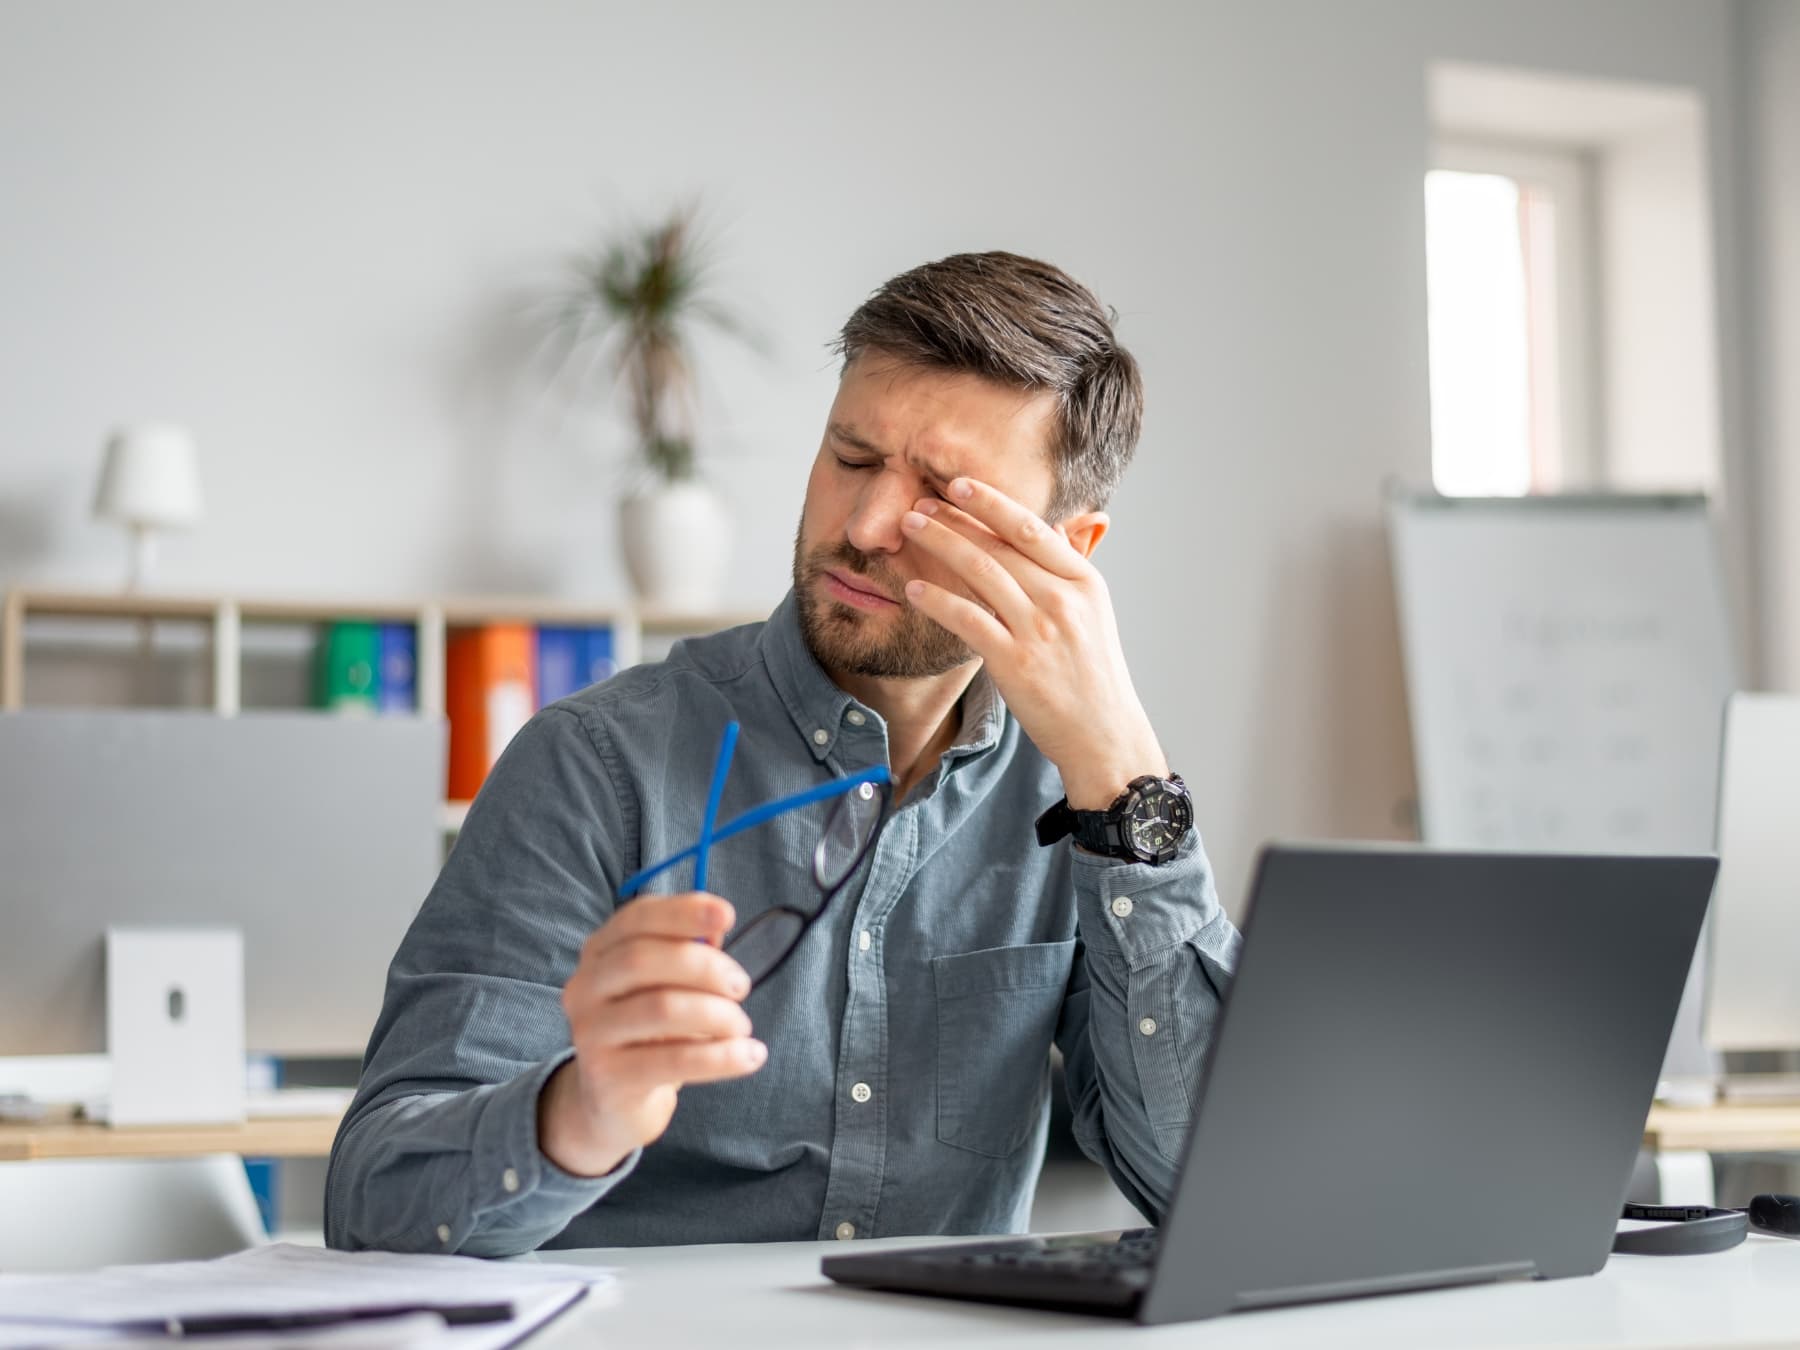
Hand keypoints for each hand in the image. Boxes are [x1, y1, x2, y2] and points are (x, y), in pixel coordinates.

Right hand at [539, 893, 764, 1176]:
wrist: (614, 1100)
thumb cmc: (651, 1030)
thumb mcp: (667, 985)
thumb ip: (690, 951)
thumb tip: (717, 925)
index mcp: (599, 952)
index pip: (636, 918)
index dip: (682, 912)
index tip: (727, 915)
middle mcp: (585, 988)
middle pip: (642, 959)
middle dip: (705, 966)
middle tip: (741, 986)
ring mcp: (590, 1034)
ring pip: (661, 1008)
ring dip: (717, 1014)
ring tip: (742, 1026)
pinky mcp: (609, 1078)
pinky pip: (674, 1060)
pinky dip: (722, 1056)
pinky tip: (751, 1055)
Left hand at [899, 477, 1165, 808]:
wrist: (1103, 734)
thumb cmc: (1092, 674)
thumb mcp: (1092, 612)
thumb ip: (1066, 570)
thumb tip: (1048, 529)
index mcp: (1083, 581)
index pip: (1031, 528)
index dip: (991, 502)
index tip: (959, 483)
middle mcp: (1062, 599)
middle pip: (999, 545)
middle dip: (955, 518)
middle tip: (918, 502)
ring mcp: (1038, 630)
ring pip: (980, 572)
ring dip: (940, 544)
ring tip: (910, 529)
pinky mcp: (1014, 663)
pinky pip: (967, 620)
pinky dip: (938, 600)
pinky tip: (914, 589)